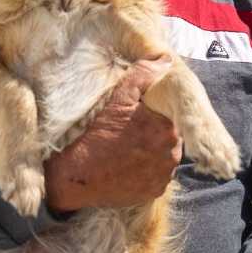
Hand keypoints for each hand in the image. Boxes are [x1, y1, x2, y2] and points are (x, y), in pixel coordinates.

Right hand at [44, 57, 180, 210]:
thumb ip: (145, 75)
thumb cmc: (97, 134)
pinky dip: (148, 171)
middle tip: (133, 133)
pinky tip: (130, 165)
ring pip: (166, 157)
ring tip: (130, 149)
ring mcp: (164, 176)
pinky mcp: (154, 192)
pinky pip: (158, 177)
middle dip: (156, 133)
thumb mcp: (119, 98)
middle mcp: (172, 154)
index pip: (173, 118)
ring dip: (154, 152)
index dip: (158, 116)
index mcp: (168, 129)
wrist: (78, 175)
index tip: (141, 118)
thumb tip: (166, 60)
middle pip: (171, 138)